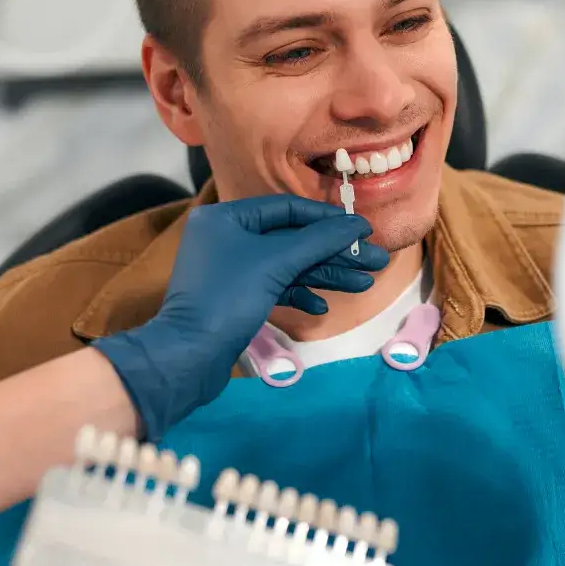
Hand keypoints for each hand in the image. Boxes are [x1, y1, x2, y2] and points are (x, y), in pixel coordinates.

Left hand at [94, 195, 386, 440]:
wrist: (189, 357)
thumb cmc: (228, 299)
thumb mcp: (276, 263)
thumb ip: (318, 240)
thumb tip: (357, 224)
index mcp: (227, 218)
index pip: (287, 209)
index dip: (328, 219)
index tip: (363, 229)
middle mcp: (227, 238)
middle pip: (291, 239)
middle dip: (333, 252)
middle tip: (376, 262)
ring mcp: (231, 270)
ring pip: (287, 266)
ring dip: (324, 274)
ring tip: (364, 283)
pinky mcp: (236, 299)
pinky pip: (275, 288)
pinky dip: (299, 294)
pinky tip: (321, 307)